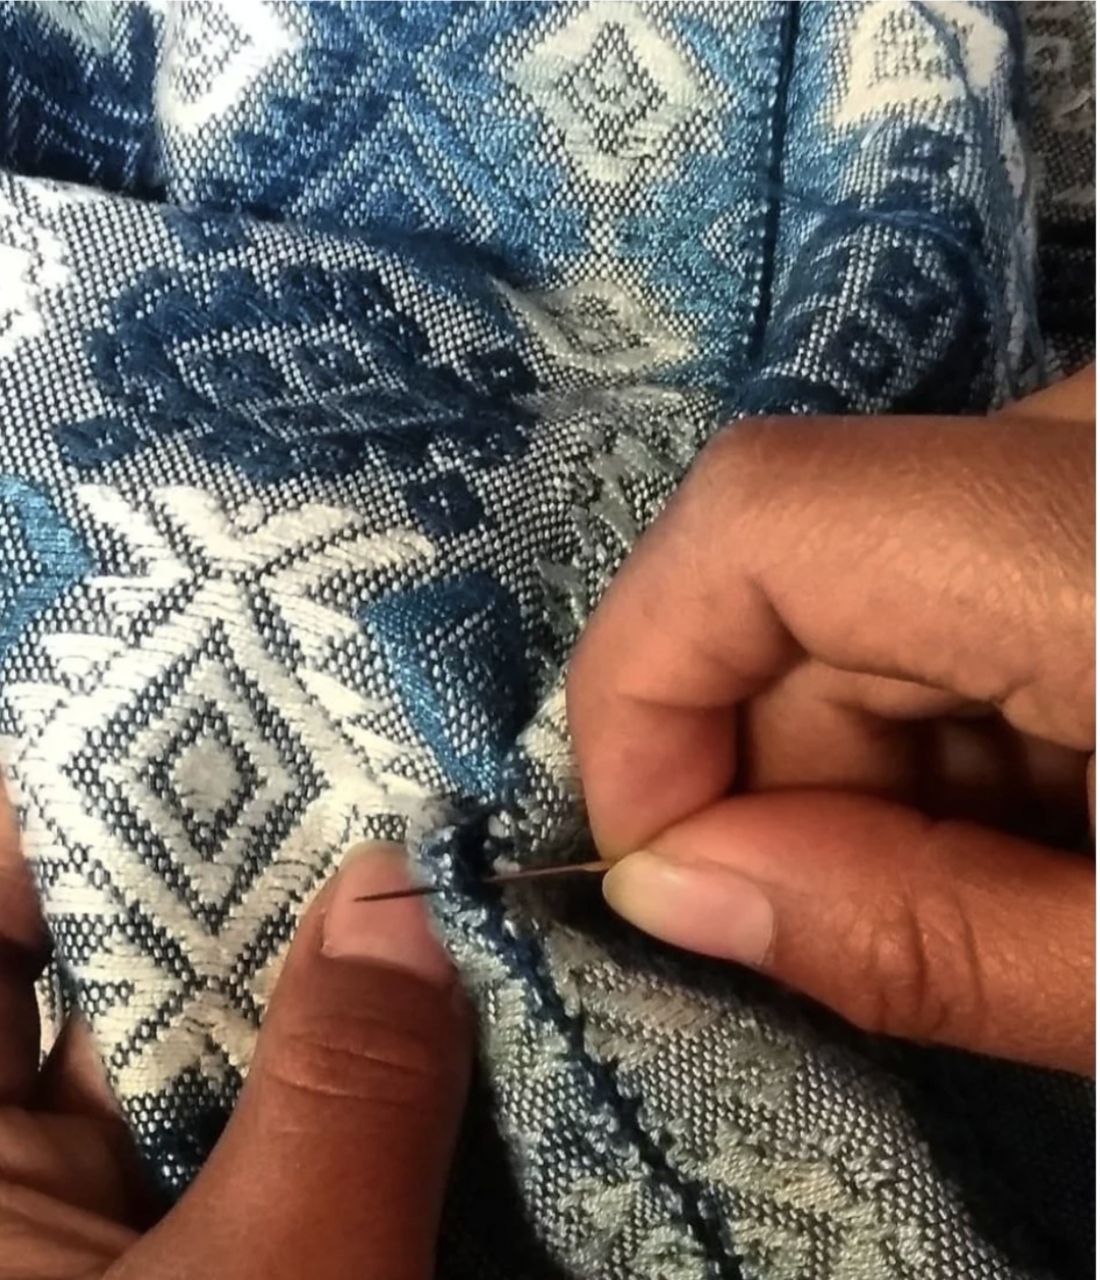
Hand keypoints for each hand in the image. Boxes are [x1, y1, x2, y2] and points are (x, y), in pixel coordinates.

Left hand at [0, 745, 470, 1278]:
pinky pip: (305, 1143)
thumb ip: (336, 1089)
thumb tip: (401, 882)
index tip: (148, 695)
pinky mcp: (257, 1272)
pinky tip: (467, 999)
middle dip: (229, 882)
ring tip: (429, 853)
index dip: (23, 811)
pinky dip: (374, 1075)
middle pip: (110, 992)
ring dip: (329, 978)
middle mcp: (22, 1215)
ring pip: (229, 1070)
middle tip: (345, 757)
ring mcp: (151, 1251)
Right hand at [568, 367, 1095, 1074]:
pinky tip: (1037, 810)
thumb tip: (668, 891)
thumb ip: (921, 936)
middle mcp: (1085, 440)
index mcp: (1089, 544)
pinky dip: (937, 715)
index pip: (759, 520)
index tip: (654, 863)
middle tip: (826, 925)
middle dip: (757, 764)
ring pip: (856, 580)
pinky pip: (939, 575)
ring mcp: (1092, 448)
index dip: (646, 683)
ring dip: (860, 755)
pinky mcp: (1092, 481)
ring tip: (987, 886)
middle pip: (792, 571)